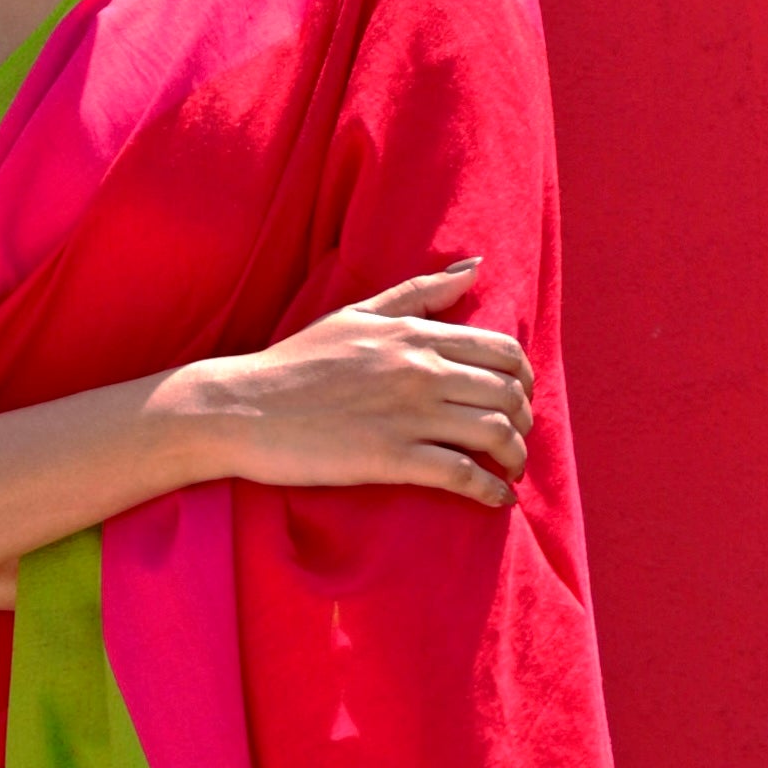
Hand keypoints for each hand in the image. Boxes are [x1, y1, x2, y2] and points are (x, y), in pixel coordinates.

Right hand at [186, 262, 533, 508]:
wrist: (242, 407)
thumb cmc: (295, 362)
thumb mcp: (356, 314)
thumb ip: (418, 293)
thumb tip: (473, 268)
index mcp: (414, 334)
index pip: (501, 350)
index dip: (523, 379)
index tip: (519, 399)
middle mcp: (419, 370)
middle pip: (507, 393)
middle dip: (526, 420)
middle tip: (518, 439)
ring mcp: (406, 414)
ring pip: (495, 432)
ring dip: (516, 456)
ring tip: (511, 471)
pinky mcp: (390, 458)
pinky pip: (462, 475)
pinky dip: (490, 490)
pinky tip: (496, 500)